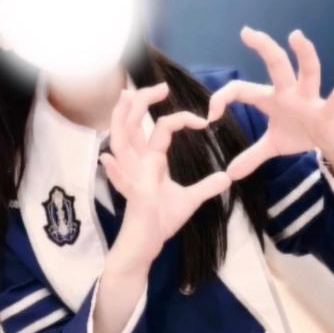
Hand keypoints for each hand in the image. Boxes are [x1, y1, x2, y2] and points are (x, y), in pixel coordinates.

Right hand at [99, 81, 231, 262]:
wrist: (146, 246)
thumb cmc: (160, 222)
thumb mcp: (189, 200)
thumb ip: (205, 187)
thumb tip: (226, 178)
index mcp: (149, 160)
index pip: (159, 129)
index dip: (178, 118)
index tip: (202, 120)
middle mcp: (136, 164)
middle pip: (130, 125)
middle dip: (138, 103)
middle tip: (157, 86)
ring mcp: (131, 178)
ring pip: (120, 143)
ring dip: (121, 121)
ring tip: (126, 98)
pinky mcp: (134, 196)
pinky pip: (122, 182)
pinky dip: (114, 172)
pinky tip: (107, 159)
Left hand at [207, 26, 333, 180]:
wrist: (333, 138)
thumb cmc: (302, 133)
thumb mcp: (272, 146)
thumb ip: (251, 157)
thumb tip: (230, 175)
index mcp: (271, 98)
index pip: (242, 90)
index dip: (223, 98)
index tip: (210, 112)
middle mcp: (290, 92)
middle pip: (276, 65)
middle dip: (263, 47)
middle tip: (247, 32)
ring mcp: (310, 99)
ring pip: (308, 72)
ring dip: (304, 55)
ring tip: (297, 35)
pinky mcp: (329, 111)